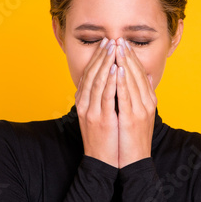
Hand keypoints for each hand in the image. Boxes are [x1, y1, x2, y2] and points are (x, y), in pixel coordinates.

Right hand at [74, 38, 118, 167]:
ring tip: (114, 48)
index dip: (97, 57)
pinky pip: (105, 95)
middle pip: (92, 73)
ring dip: (106, 62)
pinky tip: (116, 69)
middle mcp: (84, 103)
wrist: (103, 161)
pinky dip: (110, 81)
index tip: (106, 43)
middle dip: (102, 55)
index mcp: (84, 101)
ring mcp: (91, 111)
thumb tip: (115, 80)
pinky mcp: (100, 119)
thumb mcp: (103, 114)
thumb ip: (106, 97)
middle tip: (111, 40)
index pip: (89, 74)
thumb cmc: (106, 138)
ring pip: (97, 81)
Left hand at [114, 37, 157, 167]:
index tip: (123, 44)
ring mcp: (140, 110)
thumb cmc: (133, 139)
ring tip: (116, 48)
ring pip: (131, 80)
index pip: (140, 73)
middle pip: (137, 73)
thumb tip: (144, 78)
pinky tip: (118, 69)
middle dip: (127, 55)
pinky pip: (125, 95)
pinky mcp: (131, 118)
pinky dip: (122, 80)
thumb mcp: (140, 115)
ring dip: (124, 62)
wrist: (134, 162)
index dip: (132, 57)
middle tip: (119, 40)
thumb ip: (142, 95)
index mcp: (148, 100)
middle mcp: (147, 102)